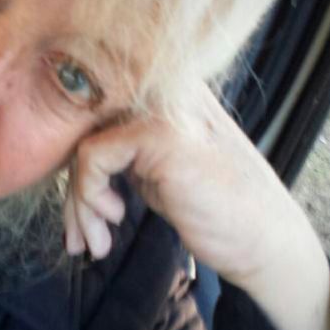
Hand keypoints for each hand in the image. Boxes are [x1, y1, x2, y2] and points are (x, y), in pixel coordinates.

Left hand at [63, 80, 329, 329]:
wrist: (267, 242)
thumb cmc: (216, 211)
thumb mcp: (159, 171)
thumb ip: (121, 153)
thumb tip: (62, 158)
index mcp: (165, 90)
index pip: (92, 114)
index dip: (78, 169)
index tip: (84, 219)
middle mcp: (164, 86)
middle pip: (82, 127)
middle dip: (73, 192)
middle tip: (80, 240)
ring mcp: (165, 105)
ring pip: (81, 143)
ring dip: (79, 203)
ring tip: (96, 242)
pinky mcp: (162, 133)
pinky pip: (91, 156)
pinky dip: (89, 195)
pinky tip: (115, 219)